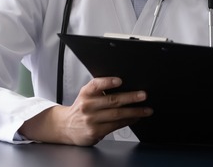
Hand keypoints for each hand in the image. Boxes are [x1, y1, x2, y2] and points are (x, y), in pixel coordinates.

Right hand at [19, 77, 152, 145]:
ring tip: (146, 109)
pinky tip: (136, 118)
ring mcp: (91, 120)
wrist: (66, 127)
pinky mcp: (95, 131)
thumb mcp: (86, 95)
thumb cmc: (81, 108)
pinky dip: (128, 121)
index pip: (96, 85)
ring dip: (134, 112)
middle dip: (130, 98)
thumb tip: (125, 85)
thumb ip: (100, 89)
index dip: (108, 82)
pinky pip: (116, 125)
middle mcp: (87, 106)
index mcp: (86, 93)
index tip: (119, 80)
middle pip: (112, 100)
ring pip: (117, 114)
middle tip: (143, 95)